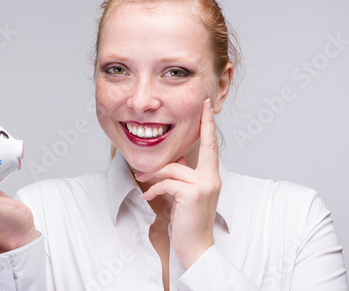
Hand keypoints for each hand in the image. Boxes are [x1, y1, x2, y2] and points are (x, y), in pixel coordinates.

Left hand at [135, 98, 220, 267]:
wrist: (196, 247)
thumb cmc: (189, 221)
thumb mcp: (187, 194)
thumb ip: (184, 175)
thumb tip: (177, 160)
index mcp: (212, 176)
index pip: (212, 146)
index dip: (209, 125)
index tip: (208, 106)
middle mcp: (212, 178)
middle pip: (197, 150)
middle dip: (196, 132)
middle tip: (191, 119)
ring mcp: (204, 185)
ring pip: (173, 169)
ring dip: (154, 175)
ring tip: (142, 181)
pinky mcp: (192, 193)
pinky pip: (166, 183)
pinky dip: (153, 189)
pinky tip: (147, 197)